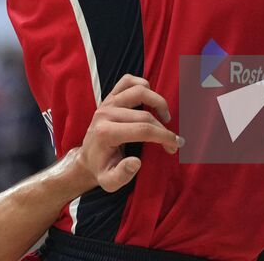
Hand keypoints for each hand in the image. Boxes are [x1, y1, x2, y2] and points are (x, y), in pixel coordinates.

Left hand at [74, 74, 179, 192]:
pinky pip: (128, 81)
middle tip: (173, 143)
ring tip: (165, 118)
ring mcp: (108, 102)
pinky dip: (143, 85)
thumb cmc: (101, 170)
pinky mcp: (110, 96)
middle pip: (145, 114)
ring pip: (139, 91)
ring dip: (158, 102)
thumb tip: (136, 162)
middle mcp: (106, 113)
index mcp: (106, 133)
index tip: (175, 145)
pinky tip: (150, 101)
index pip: (142, 129)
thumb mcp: (109, 182)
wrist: (87, 158)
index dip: (163, 136)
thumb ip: (122, 175)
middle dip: (164, 129)